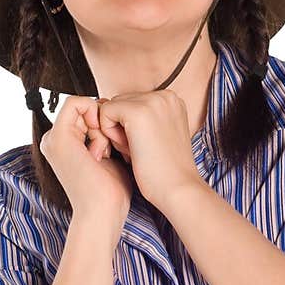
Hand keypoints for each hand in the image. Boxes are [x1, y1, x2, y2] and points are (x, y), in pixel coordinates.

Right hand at [38, 94, 133, 236]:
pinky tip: (102, 144)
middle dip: (105, 123)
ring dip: (102, 124)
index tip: (115, 145)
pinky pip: (76, 102)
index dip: (106, 121)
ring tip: (105, 152)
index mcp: (64, 145)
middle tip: (110, 150)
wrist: (103, 213)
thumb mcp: (110, 156)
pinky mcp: (58, 136)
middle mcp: (54, 140)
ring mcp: (53, 138)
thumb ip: (106, 136)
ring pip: (83, 106)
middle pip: (86, 110)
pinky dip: (96, 116)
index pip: (87, 114)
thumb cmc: (112, 193)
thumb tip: (117, 115)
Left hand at [96, 89, 201, 209]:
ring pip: (112, 107)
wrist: (179, 189)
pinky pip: (105, 112)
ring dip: (116, 131)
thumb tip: (105, 105)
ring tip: (137, 151)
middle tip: (140, 151)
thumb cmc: (165, 172)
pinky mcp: (137, 111)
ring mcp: (152, 101)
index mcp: (171, 100)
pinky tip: (128, 150)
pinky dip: (109, 133)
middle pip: (120, 103)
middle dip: (121, 128)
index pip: (132, 103)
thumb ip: (139, 120)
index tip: (145, 147)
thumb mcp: (155, 136)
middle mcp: (164, 95)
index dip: (130, 128)